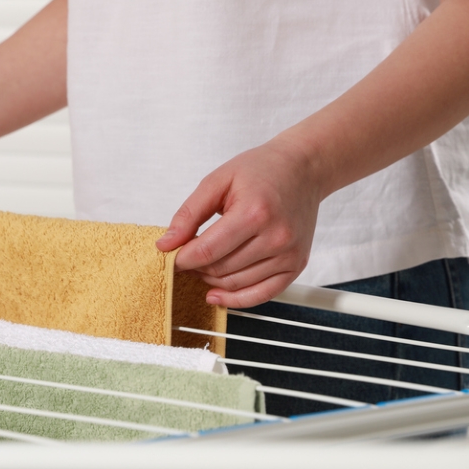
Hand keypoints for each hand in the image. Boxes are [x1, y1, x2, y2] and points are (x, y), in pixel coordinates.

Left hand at [155, 138, 323, 307]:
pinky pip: (262, 294)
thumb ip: (189, 214)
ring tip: (201, 266)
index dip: (181, 258)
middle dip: (194, 267)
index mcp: (255, 213)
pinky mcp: (296, 265)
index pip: (207, 250)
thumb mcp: (217, 181)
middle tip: (185, 256)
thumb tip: (166, 243)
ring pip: (236, 283)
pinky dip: (236, 299)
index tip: (170, 256)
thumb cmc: (261, 171)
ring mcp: (289, 254)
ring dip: (211, 280)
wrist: (302, 170)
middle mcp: (276, 237)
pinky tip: (217, 294)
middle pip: (220, 269)